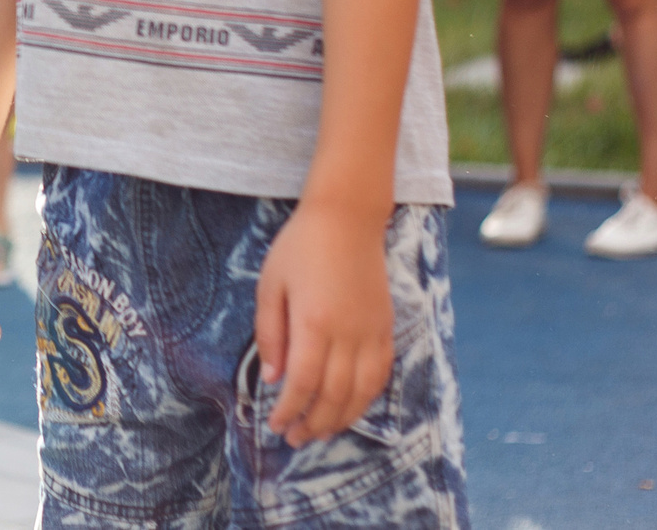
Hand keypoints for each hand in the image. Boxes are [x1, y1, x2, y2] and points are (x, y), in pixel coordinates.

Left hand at [254, 202, 394, 446]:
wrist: (346, 219)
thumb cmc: (300, 247)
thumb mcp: (270, 284)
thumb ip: (270, 333)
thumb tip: (272, 378)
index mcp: (315, 321)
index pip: (304, 382)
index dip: (290, 409)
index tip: (275, 424)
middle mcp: (348, 333)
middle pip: (335, 395)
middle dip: (314, 423)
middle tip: (294, 438)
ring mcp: (372, 332)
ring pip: (362, 391)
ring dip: (341, 419)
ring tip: (319, 431)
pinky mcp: (386, 328)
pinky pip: (380, 374)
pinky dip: (366, 398)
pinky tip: (349, 407)